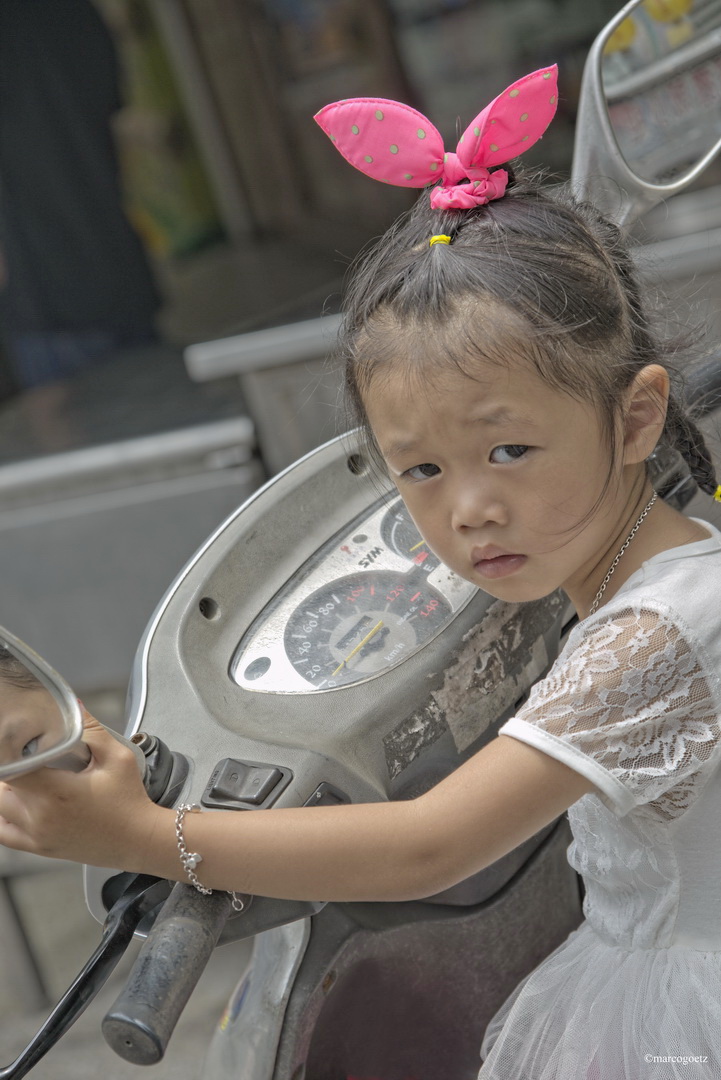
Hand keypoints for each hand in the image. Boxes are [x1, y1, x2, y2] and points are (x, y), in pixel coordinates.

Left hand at [0, 711, 164, 869]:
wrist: (138, 840)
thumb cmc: (129, 801)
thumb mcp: (118, 758)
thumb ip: (92, 730)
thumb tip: (73, 706)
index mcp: (56, 792)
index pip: (9, 770)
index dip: (8, 754)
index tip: (17, 744)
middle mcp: (40, 817)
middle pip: (1, 787)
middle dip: (10, 768)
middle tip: (29, 757)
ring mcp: (36, 835)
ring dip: (6, 790)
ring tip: (27, 776)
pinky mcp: (38, 847)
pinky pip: (2, 833)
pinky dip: (2, 815)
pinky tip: (16, 802)